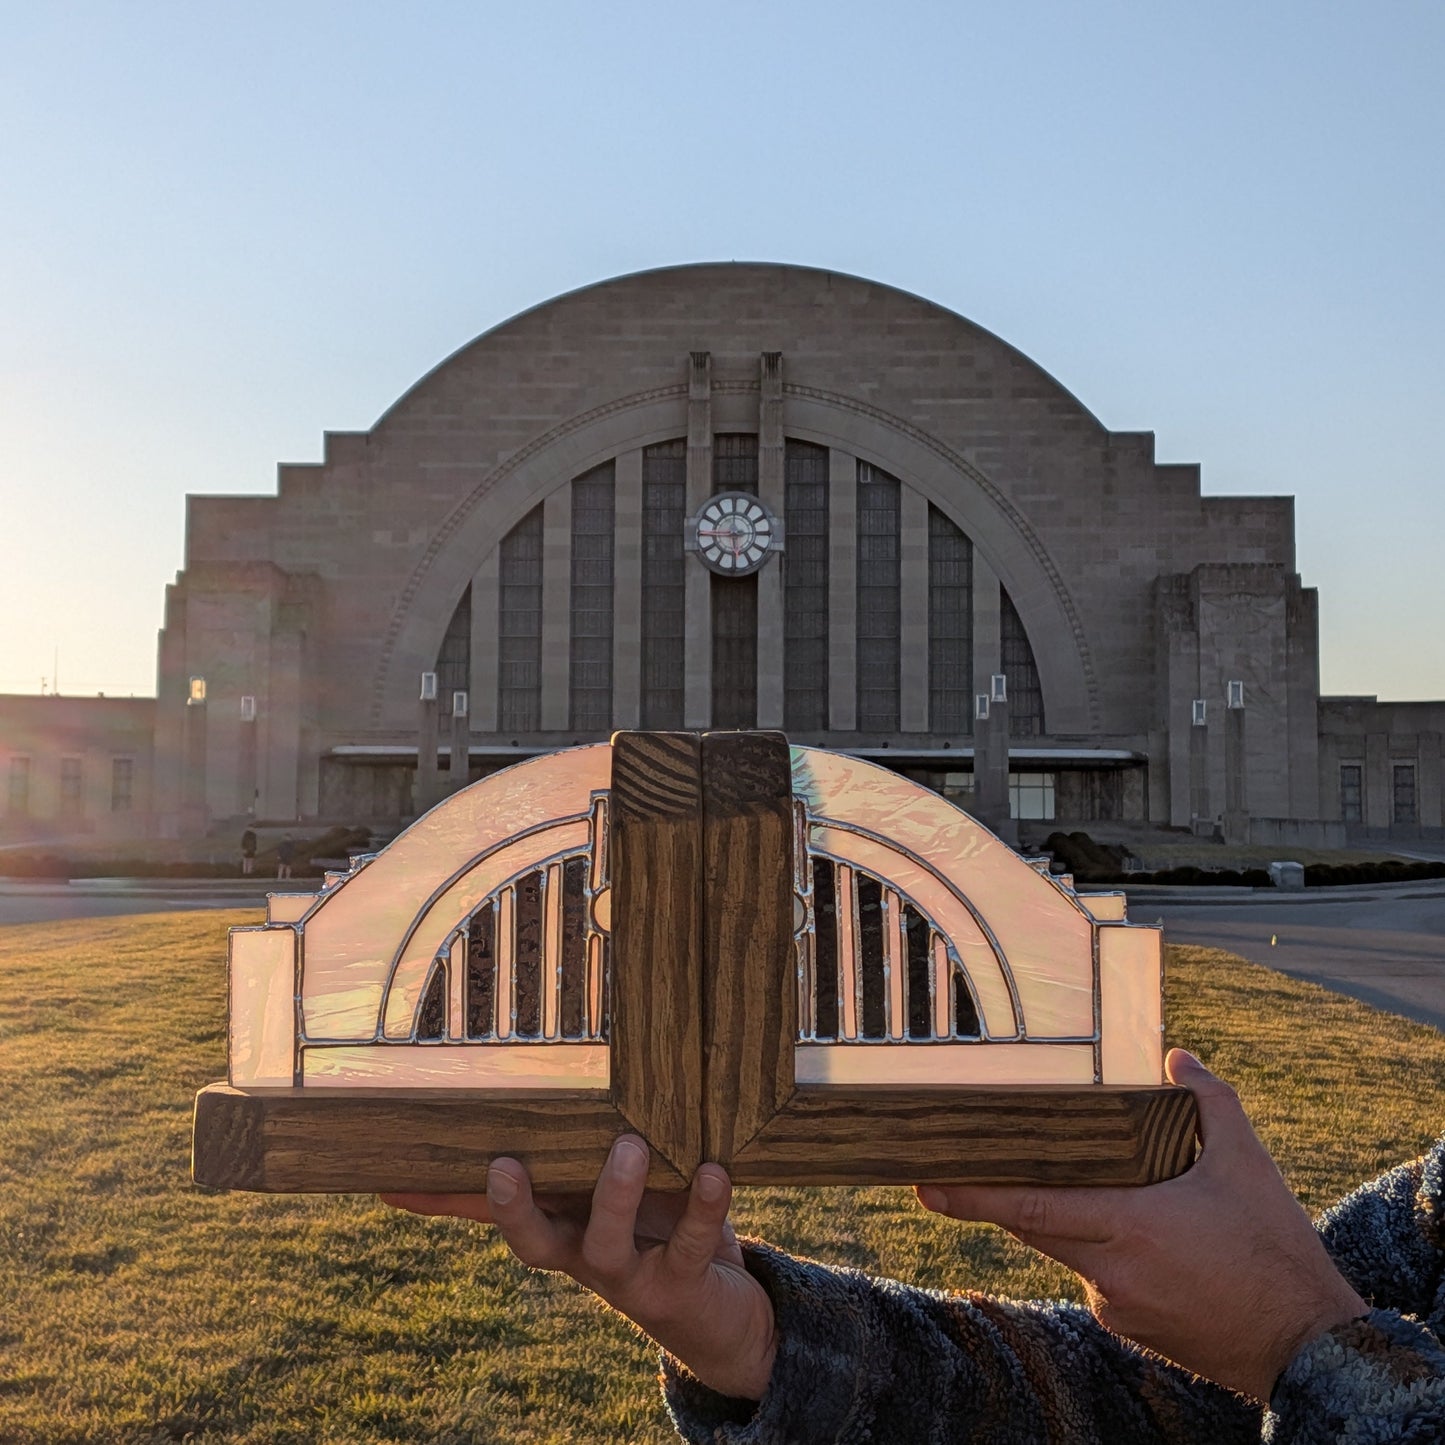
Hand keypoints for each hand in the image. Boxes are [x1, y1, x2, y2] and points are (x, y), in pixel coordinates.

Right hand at [382, 1136, 777, 1401]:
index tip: (387, 1181)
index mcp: (559, 1225)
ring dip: (616, 1194)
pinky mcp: (681, 1282)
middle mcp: (581, 1253)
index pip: (487, 1211)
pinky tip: (713, 1171)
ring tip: (629, 1146)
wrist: (719, 1311)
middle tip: (502, 1165)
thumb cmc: (658, 1227)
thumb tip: (553, 1086)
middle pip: (533, 1242)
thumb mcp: (615, 1188)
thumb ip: (588, 1149)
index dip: (438, 1199)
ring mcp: (628, 1274)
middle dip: (513, 1209)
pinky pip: (689, 1243)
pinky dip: (702, 1206)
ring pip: (607, 1242)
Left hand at [915, 1049, 1367, 1400]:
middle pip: (1029, 1224)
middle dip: (992, 1194)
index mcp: (1126, 1226)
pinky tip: (1125, 1229)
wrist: (1308, 1348)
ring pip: (1061, 1248)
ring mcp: (1114, 1304)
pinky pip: (1092, 1275)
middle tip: (952, 1165)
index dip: (970, 1193)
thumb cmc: (1275, 1252)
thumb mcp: (1246, 1163)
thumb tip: (1177, 1055)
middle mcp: (1107, 1271)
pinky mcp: (1128, 1324)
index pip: (1027, 1205)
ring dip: (1054, 1216)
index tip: (923, 1180)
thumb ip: (1207, 1099)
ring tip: (1063, 1181)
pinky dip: (1093, 1247)